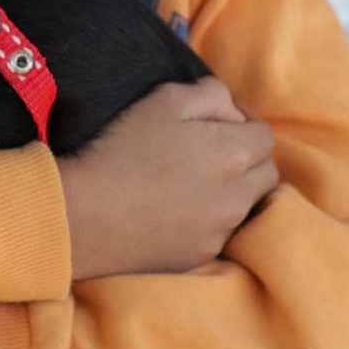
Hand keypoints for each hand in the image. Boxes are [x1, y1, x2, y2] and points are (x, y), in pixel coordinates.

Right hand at [59, 77, 277, 282]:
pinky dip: (208, 220)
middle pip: (265, 174)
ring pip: (244, 206)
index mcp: (234, 153)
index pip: (264, 136)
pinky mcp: (201, 255)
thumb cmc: (122, 149)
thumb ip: (210, 94)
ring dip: (230, 191)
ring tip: (191, 184)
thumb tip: (231, 109)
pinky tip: (175, 211)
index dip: (244, 125)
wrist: (84, 214)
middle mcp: (238, 195)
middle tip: (209, 154)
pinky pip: (219, 233)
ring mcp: (221, 230)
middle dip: (246, 160)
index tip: (219, 124)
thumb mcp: (164, 100)